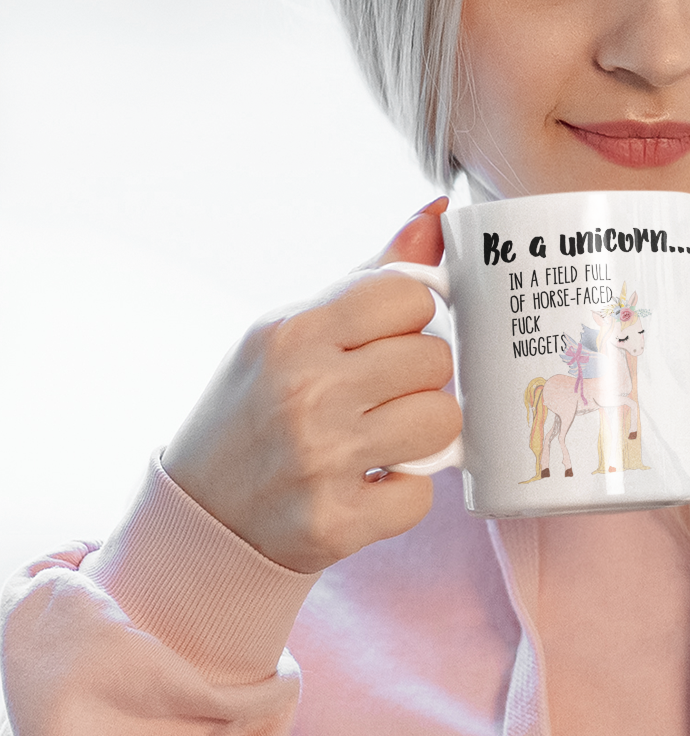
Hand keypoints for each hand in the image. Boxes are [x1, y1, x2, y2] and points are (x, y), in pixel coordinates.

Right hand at [162, 201, 460, 572]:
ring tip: (381, 436)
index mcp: (291, 333)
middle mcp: (304, 392)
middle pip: (435, 358)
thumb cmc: (258, 406)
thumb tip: (440, 212)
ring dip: (422, 434)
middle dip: (417, 377)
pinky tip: (365, 483)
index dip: (409, 317)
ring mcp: (319, 460)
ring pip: (442, 421)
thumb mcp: (292, 331)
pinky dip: (402, 493)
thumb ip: (370, 277)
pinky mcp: (335, 523)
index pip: (408, 294)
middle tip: (377, 396)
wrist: (201, 513)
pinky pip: (422, 495)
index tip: (384, 339)